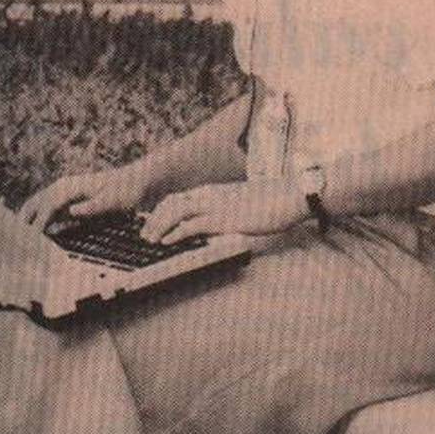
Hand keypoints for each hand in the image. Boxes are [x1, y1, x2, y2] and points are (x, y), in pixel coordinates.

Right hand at [19, 164, 149, 228]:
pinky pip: (50, 211)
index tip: (31, 238)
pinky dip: (42, 220)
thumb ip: (92, 206)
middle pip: (37, 203)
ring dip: (30, 219)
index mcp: (71, 186)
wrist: (137, 180)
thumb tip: (71, 211)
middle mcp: (64, 187)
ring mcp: (66, 192)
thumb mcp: (112, 199)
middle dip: (25, 219)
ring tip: (20, 237)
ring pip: (40, 206)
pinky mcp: (70, 200)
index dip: (38, 222)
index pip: (48, 206)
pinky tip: (39, 233)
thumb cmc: (126, 190)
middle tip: (15, 238)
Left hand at [141, 178, 306, 244]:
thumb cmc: (271, 200)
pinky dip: (175, 233)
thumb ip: (224, 210)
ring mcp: (215, 205)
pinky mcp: (223, 218)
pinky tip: (166, 241)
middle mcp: (208, 195)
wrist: (290, 194)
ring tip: (149, 239)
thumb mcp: (241, 203)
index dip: (162, 211)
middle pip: (171, 203)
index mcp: (211, 191)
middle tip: (144, 234)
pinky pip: (191, 225)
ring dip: (159, 226)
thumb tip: (216, 224)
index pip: (178, 198)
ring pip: (175, 211)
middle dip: (153, 219)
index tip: (152, 223)